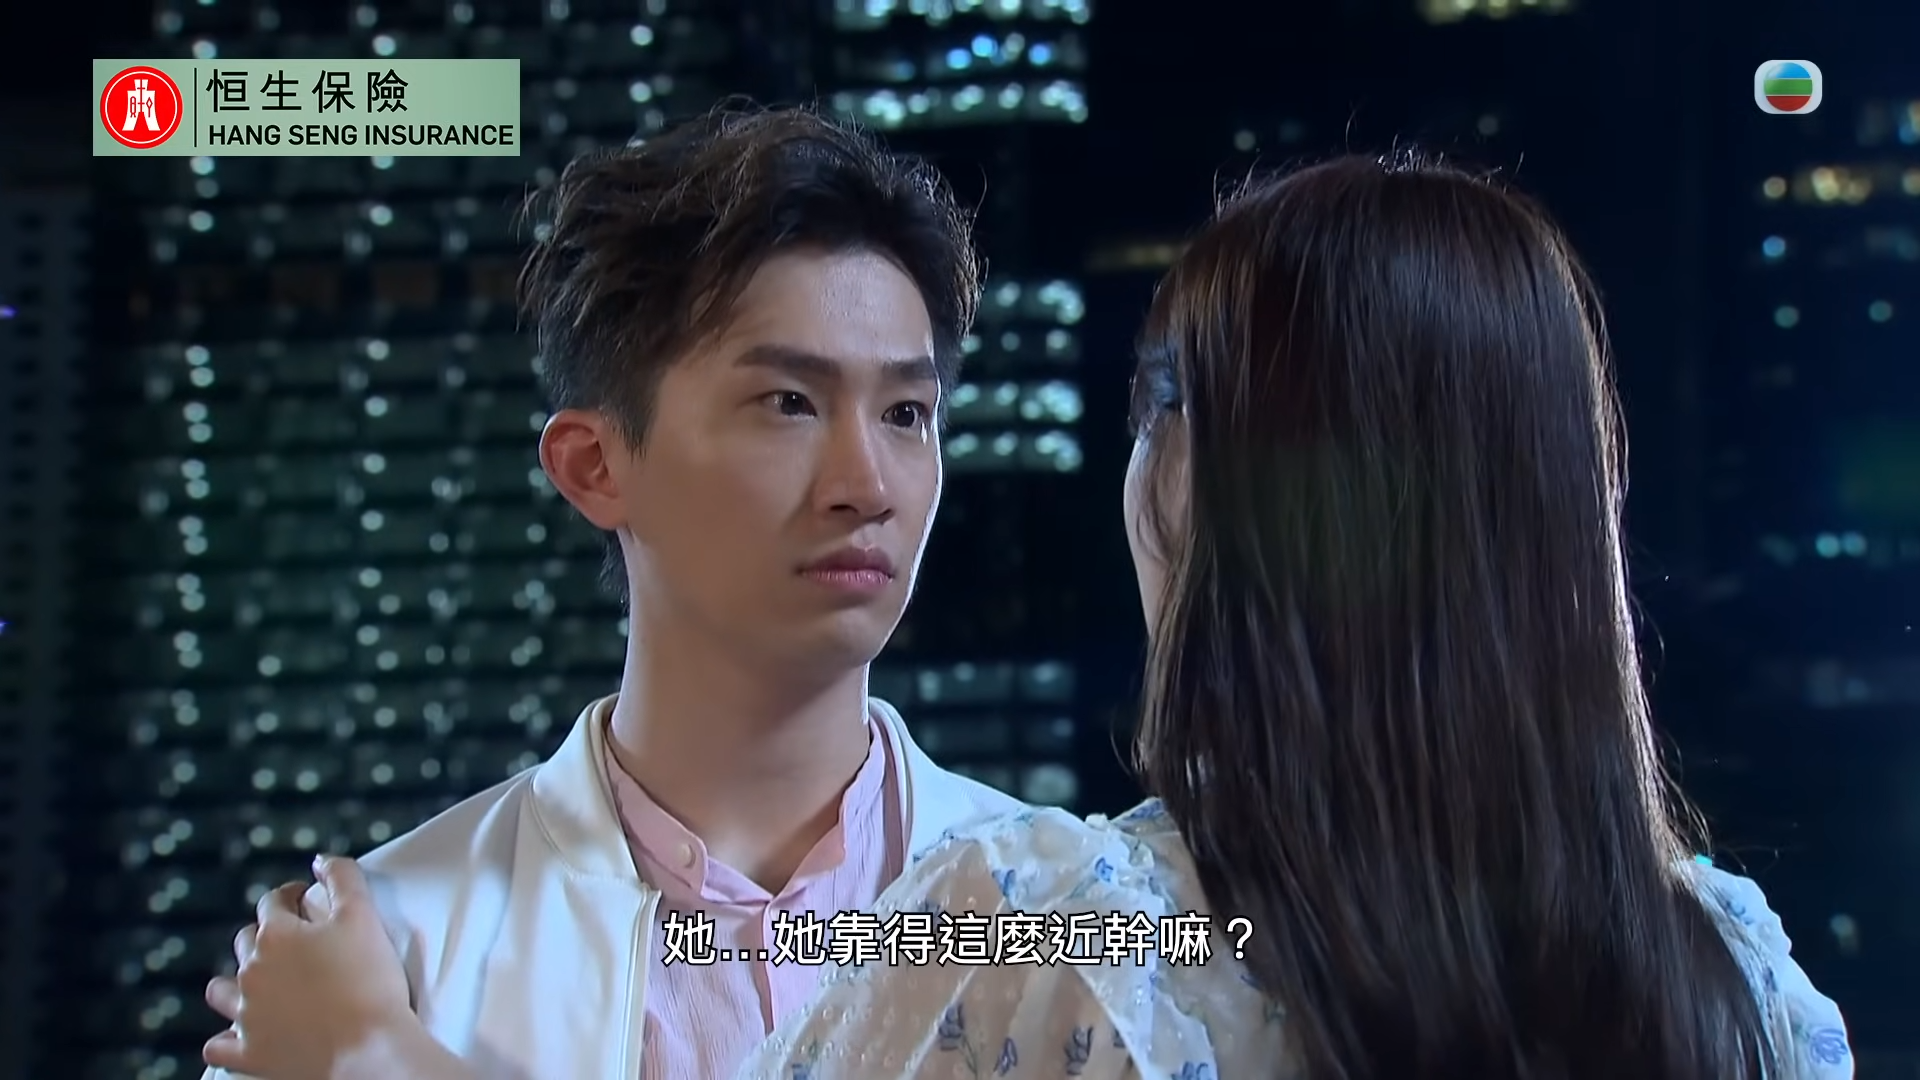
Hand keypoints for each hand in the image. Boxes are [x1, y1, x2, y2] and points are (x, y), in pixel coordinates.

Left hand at [203, 856, 417, 1079]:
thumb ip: (342, 877)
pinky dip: (228, 1039)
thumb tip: (321, 860)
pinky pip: (220, 1045)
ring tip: (261, 988)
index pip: (274, 901)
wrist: (367, 1050)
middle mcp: (252, 971)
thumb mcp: (363, 915)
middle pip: (246, 942)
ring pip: (222, 991)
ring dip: (236, 985)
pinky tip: (243, 1036)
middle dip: (266, 937)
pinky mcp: (248, 1053)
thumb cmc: (370, 981)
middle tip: (296, 946)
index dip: (292, 897)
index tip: (307, 903)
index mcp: (277, 934)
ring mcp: (246, 1014)